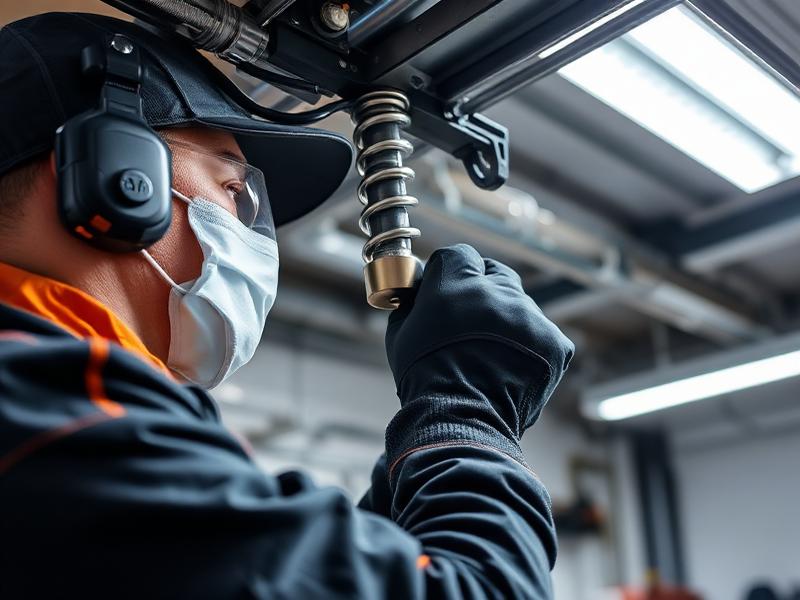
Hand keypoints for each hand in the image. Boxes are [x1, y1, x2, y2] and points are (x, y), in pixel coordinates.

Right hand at [386, 244, 573, 436]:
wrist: (463, 423)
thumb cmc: (425, 380)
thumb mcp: (401, 334)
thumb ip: (413, 302)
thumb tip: (419, 290)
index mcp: (456, 285)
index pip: (459, 254)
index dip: (450, 271)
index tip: (445, 288)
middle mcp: (499, 293)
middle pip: (495, 273)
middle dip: (483, 289)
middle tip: (470, 318)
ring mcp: (531, 318)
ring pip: (520, 305)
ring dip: (507, 320)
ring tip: (489, 355)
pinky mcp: (556, 344)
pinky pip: (542, 334)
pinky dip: (529, 348)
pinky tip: (509, 369)